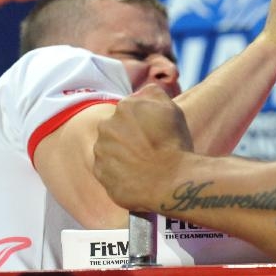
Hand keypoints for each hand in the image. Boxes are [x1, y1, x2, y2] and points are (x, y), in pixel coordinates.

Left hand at [93, 85, 192, 211]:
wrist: (171, 182)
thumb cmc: (174, 144)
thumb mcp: (172, 109)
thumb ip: (153, 93)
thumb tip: (141, 92)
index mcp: (125, 107)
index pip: (130, 111)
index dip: (143, 122)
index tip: (154, 133)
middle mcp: (107, 125)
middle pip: (117, 128)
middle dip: (129, 136)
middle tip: (149, 149)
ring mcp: (101, 151)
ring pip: (110, 148)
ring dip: (122, 153)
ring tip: (144, 165)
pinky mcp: (100, 173)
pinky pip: (108, 169)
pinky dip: (119, 172)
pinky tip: (137, 176)